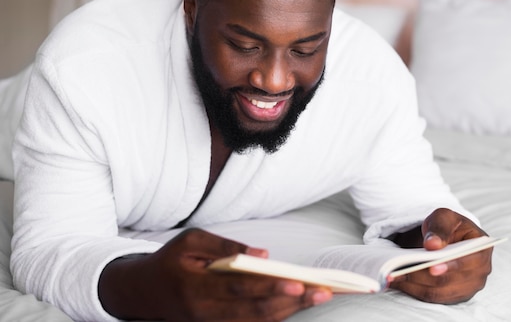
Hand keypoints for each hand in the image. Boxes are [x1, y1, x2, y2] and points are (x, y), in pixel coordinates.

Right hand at [98, 228, 331, 320]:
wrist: (143, 292)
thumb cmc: (170, 260)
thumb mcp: (191, 241)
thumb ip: (225, 246)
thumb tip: (261, 255)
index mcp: (196, 288)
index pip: (239, 289)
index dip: (269, 288)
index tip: (298, 283)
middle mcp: (204, 312)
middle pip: (253, 312)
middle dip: (290, 304)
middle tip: (321, 293)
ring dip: (287, 312)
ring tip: (317, 297)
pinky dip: (274, 317)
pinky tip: (295, 305)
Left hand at [389, 208, 491, 303]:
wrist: (447, 238)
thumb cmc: (448, 226)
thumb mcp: (444, 217)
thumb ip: (440, 227)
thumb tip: (432, 245)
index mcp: (481, 250)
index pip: (468, 261)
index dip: (451, 266)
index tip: (432, 267)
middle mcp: (478, 273)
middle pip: (449, 280)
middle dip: (422, 276)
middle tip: (401, 271)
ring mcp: (466, 287)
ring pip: (437, 292)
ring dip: (413, 285)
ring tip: (393, 276)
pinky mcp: (452, 295)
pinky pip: (431, 297)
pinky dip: (412, 290)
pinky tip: (397, 281)